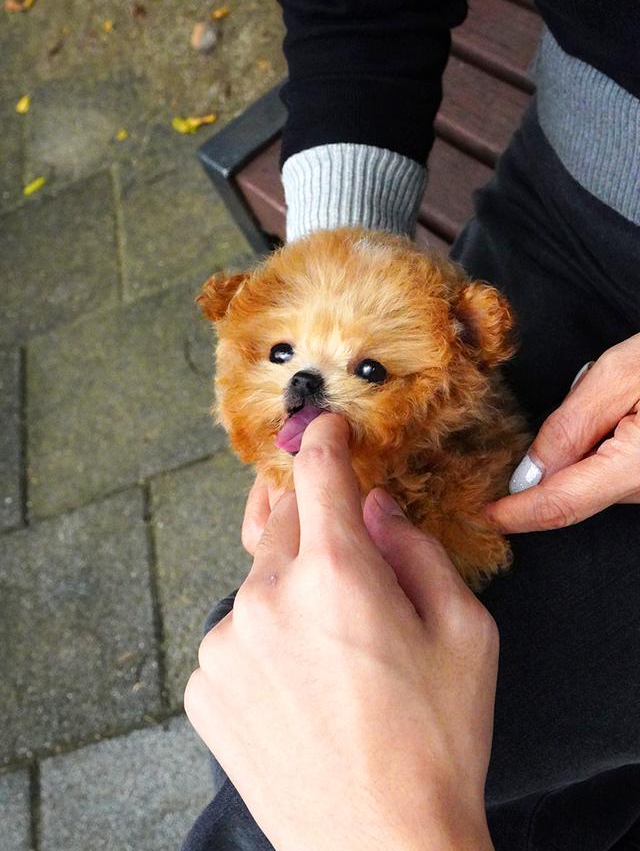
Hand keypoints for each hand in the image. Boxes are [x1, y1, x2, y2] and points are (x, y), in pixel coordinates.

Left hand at [185, 414, 496, 850]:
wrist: (380, 846)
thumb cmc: (433, 744)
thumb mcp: (465, 633)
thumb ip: (417, 550)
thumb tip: (377, 508)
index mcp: (338, 574)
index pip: (320, 474)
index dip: (324, 442)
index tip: (322, 428)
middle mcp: (268, 597)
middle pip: (281, 522)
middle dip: (313, 529)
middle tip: (347, 570)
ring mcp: (226, 642)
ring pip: (257, 583)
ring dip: (288, 595)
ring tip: (331, 658)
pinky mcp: (203, 685)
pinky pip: (234, 636)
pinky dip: (262, 642)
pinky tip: (300, 688)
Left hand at [486, 334, 639, 532]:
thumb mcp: (619, 375)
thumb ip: (569, 427)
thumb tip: (529, 475)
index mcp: (638, 469)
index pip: (561, 505)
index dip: (517, 514)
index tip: (481, 515)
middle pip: (578, 492)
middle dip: (553, 461)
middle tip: (581, 404)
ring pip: (599, 482)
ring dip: (586, 449)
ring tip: (622, 399)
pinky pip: (619, 474)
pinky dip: (605, 449)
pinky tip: (627, 411)